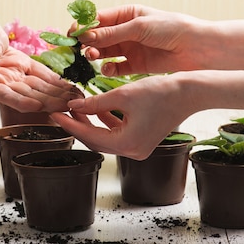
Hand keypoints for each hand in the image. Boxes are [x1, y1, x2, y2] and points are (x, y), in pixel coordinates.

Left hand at [0, 17, 81, 111]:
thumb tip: (2, 52)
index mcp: (14, 61)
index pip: (42, 75)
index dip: (60, 82)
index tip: (78, 89)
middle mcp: (9, 74)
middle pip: (39, 88)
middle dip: (60, 95)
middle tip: (81, 103)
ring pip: (27, 94)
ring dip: (47, 101)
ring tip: (67, 107)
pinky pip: (4, 95)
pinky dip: (20, 101)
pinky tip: (37, 107)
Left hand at [50, 74, 192, 159]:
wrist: (189, 93)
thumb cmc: (161, 93)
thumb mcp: (123, 95)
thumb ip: (96, 102)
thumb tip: (74, 105)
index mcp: (127, 144)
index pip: (89, 136)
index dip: (70, 124)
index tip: (55, 114)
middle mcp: (133, 151)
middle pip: (96, 140)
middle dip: (78, 124)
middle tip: (62, 110)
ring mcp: (138, 147)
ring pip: (105, 136)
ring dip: (91, 121)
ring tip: (77, 105)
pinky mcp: (142, 139)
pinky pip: (117, 133)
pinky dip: (106, 121)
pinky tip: (97, 106)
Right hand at [73, 5, 205, 74]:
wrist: (197, 48)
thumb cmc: (171, 29)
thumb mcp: (139, 27)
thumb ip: (112, 34)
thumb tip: (85, 36)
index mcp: (127, 14)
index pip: (98, 19)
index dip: (83, 26)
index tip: (71, 34)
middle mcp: (126, 31)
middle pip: (98, 37)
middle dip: (87, 42)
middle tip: (81, 50)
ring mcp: (130, 48)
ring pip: (104, 52)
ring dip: (95, 55)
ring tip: (92, 57)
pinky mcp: (136, 65)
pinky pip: (115, 67)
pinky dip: (108, 68)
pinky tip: (107, 68)